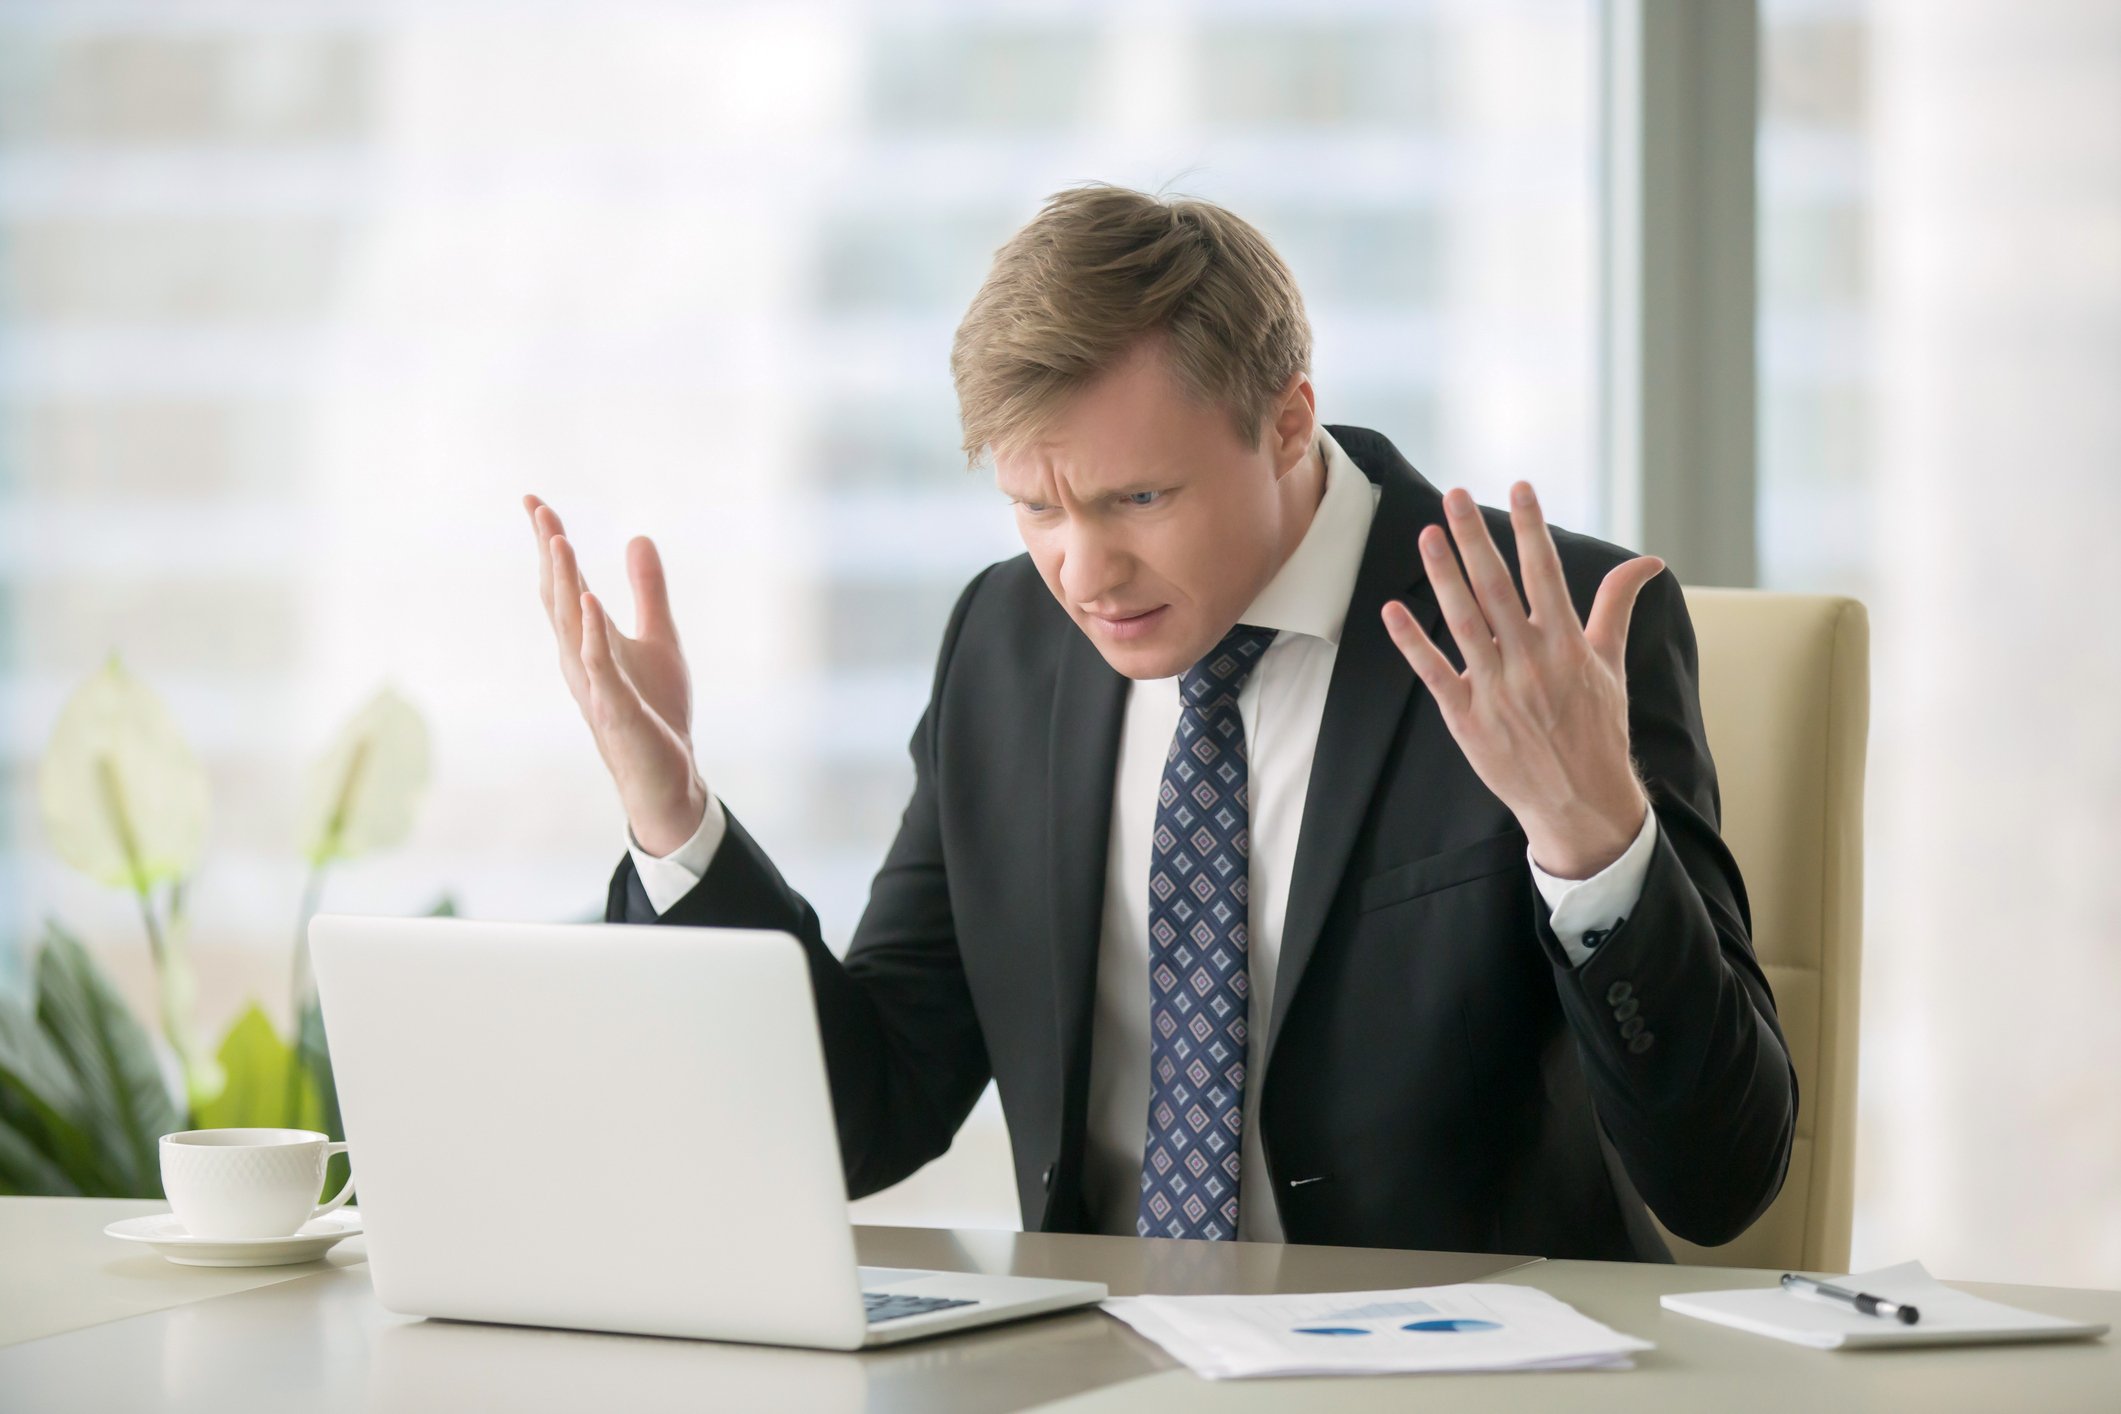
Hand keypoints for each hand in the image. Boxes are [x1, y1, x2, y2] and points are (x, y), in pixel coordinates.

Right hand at [526, 495, 705, 855]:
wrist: (666, 774)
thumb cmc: (656, 711)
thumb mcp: (659, 638)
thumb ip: (648, 590)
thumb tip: (638, 537)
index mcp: (588, 639)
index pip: (565, 582)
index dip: (550, 542)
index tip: (535, 501)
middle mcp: (580, 657)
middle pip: (558, 595)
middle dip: (548, 551)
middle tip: (537, 506)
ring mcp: (594, 683)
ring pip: (571, 625)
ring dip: (563, 582)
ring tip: (557, 539)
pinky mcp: (616, 708)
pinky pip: (599, 666)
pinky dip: (592, 634)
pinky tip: (588, 601)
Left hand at [1381, 483, 1663, 879]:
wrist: (1581, 801)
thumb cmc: (1597, 727)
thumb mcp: (1611, 664)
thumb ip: (1616, 607)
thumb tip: (1648, 563)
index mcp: (1569, 645)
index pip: (1547, 573)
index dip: (1532, 528)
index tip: (1519, 487)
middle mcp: (1532, 662)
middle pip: (1498, 588)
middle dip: (1476, 539)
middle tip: (1455, 495)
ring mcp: (1498, 691)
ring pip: (1465, 623)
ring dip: (1444, 577)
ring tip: (1427, 535)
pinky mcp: (1468, 720)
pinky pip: (1436, 675)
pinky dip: (1413, 643)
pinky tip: (1393, 611)